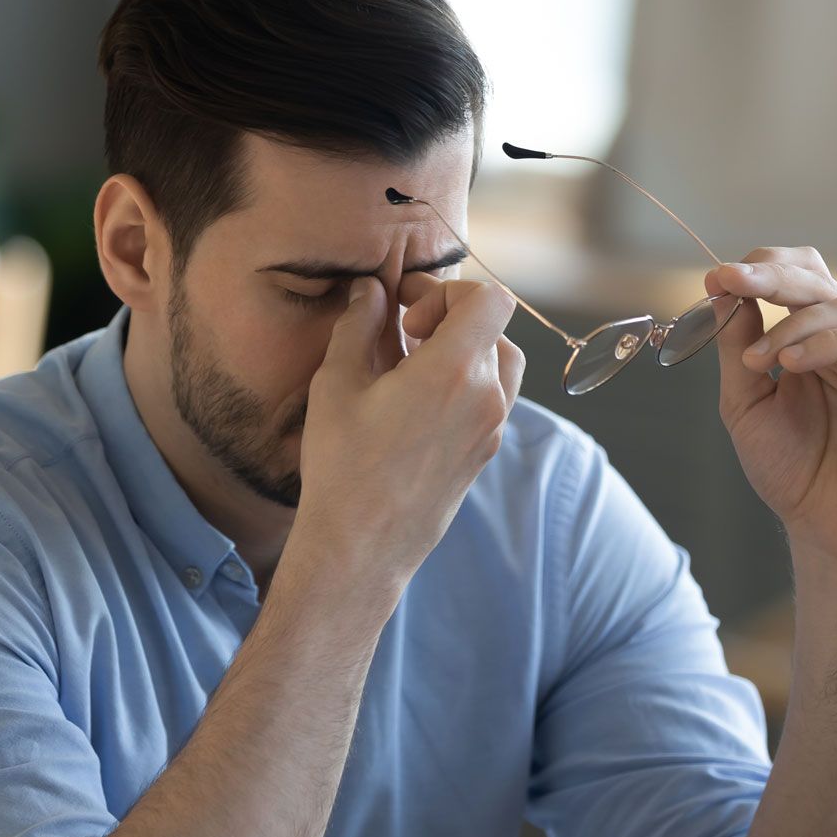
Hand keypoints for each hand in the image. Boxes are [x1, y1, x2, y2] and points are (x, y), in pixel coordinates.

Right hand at [292, 275, 523, 588]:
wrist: (363, 545)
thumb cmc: (344, 466)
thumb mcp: (337, 383)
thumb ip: (359, 325)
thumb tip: (371, 290)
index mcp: (455, 370)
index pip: (490, 299)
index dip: (448, 291)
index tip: (408, 313)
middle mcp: (487, 397)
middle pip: (494, 328)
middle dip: (450, 318)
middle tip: (403, 332)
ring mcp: (491, 429)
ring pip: (499, 363)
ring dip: (464, 350)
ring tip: (414, 365)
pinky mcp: (485, 453)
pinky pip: (492, 399)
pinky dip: (466, 383)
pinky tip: (419, 400)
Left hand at [705, 248, 836, 567]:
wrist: (825, 529)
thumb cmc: (790, 471)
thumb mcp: (745, 403)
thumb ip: (737, 347)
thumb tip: (724, 289)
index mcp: (812, 340)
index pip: (795, 279)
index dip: (758, 270)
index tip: (715, 277)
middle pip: (818, 279)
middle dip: (770, 275)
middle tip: (730, 280)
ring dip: (790, 324)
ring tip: (756, 359)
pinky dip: (826, 343)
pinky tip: (791, 364)